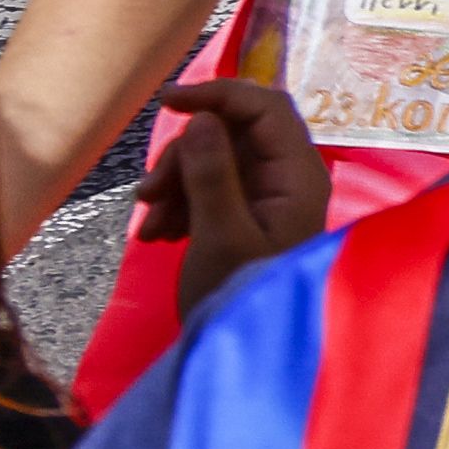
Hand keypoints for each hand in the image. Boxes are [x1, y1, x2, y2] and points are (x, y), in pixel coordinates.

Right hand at [133, 78, 328, 319]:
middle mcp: (287, 178)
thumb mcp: (220, 236)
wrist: (237, 354)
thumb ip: (214, 174)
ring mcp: (265, 197)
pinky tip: (158, 236)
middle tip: (150, 194)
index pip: (266, 106)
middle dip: (186, 154)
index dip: (219, 95)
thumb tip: (204, 119)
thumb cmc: (236, 295)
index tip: (168, 102)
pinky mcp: (241, 216)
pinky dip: (179, 203)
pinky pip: (207, 188)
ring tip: (152, 226)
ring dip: (175, 182)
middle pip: (234, 132)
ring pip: (214, 159)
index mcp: (298, 174)